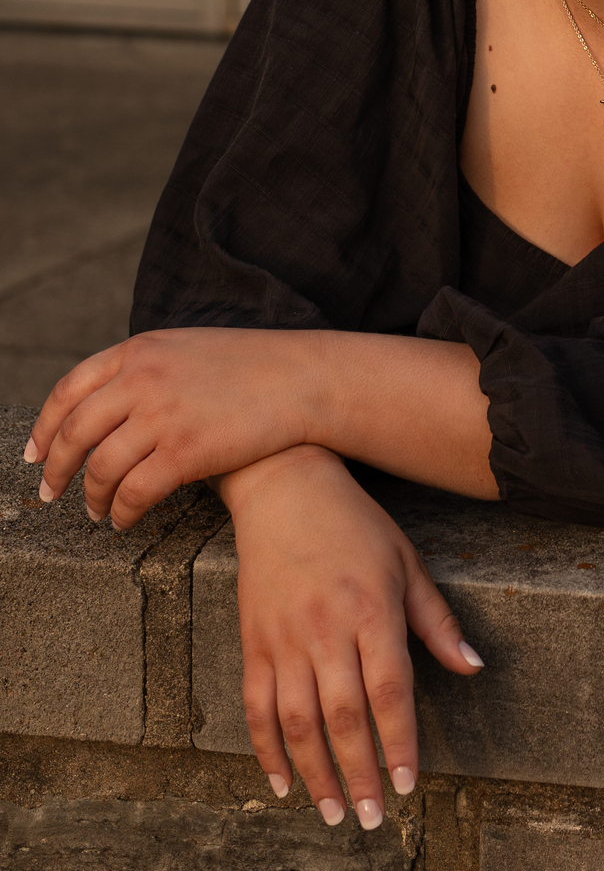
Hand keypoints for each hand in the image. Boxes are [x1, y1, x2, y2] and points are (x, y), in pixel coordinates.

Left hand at [25, 328, 320, 527]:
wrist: (301, 378)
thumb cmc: (252, 367)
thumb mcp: (187, 348)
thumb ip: (145, 367)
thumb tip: (109, 403)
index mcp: (140, 351)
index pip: (70, 390)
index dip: (44, 426)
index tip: (34, 453)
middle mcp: (143, 379)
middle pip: (76, 432)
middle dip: (56, 469)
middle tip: (51, 493)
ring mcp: (163, 414)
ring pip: (102, 468)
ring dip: (94, 497)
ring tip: (98, 513)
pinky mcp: (186, 450)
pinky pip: (136, 492)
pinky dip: (124, 512)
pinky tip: (127, 521)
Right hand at [219, 444, 483, 828]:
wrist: (283, 484)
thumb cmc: (355, 522)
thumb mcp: (406, 561)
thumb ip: (436, 620)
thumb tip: (473, 667)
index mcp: (371, 608)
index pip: (389, 690)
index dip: (400, 742)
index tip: (411, 784)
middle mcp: (326, 627)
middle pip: (344, 717)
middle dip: (361, 774)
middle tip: (376, 818)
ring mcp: (284, 636)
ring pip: (298, 721)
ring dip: (317, 773)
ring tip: (335, 812)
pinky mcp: (253, 639)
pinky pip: (256, 706)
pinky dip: (267, 750)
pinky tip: (284, 782)